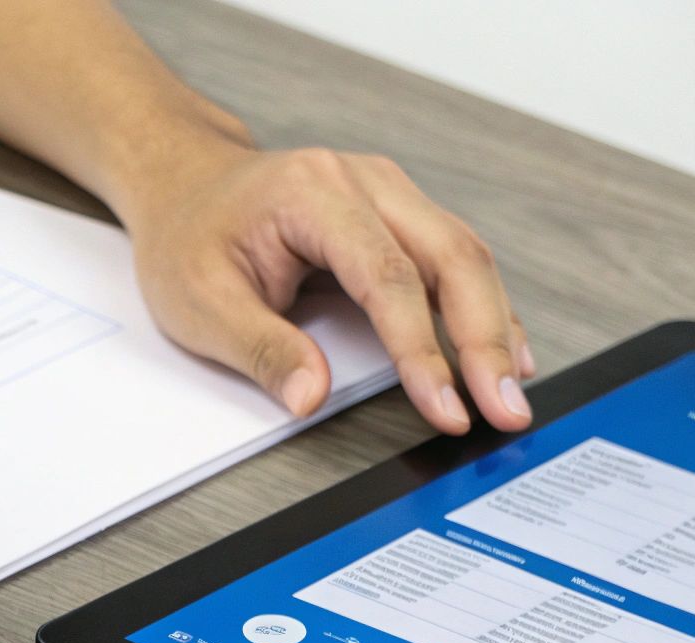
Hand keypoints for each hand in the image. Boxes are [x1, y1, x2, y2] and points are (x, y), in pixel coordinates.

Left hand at [117, 137, 533, 433]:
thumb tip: (311, 398)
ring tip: (512, 390)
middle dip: (485, 340)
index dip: (423, 349)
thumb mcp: (200, 304)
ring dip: (495, 325)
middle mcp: (362, 182)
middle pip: (450, 257)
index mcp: (312, 194)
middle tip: (504, 408)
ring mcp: (386, 192)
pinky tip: (501, 351)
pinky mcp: (395, 212)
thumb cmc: (187, 238)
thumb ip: (261, 350)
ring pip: (463, 255)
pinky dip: (480, 306)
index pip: (387, 277)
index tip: (446, 407)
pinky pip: (451, 257)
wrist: (182, 184)